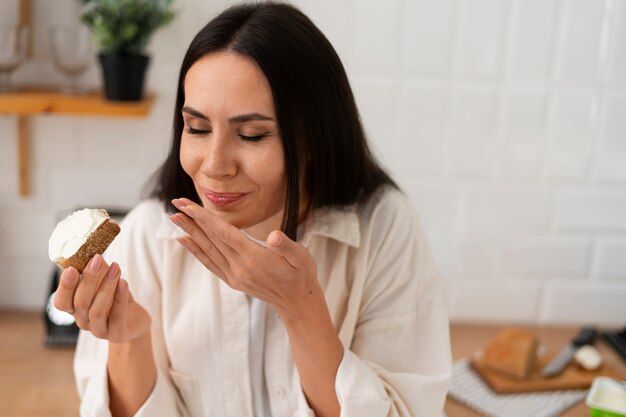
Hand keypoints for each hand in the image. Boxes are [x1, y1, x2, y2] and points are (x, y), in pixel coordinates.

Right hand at [53, 254, 150, 343]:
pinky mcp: (117, 334)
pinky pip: (117, 317)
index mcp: (75, 309)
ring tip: (116, 267)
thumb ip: (96, 269)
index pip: (61, 302)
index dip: (65, 287)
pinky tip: (124, 283)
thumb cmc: (115, 298)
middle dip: (89, 279)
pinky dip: (119, 299)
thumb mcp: (104, 281)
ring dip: (106, 286)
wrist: (135, 321)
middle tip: (97, 259)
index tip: (72, 268)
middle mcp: (84, 321)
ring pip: (97, 310)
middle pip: (80, 302)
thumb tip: (91, 248)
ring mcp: (100, 330)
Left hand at [169, 198, 319, 313]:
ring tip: (174, 218)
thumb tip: (274, 236)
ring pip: (208, 250)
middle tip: (176, 202)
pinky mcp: (233, 281)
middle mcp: (240, 268)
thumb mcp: (301, 257)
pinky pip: (210, 263)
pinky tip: (185, 241)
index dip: (204, 217)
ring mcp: (234, 276)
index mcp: (254, 258)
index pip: (223, 233)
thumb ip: (287, 246)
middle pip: (211, 239)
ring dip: (190, 233)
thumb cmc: (301, 274)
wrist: (297, 302)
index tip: (188, 204)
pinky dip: (196, 251)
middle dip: (192, 220)